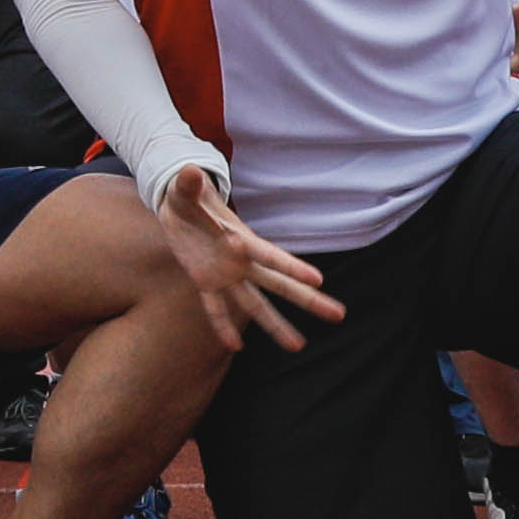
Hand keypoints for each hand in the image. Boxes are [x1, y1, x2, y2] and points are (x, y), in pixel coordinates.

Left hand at [147, 161, 330, 353]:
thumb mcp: (185, 191)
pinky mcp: (206, 283)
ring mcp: (226, 274)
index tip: (318, 279)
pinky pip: (215, 308)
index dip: (292, 267)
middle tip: (339, 315)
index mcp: (240, 238)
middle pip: (277, 284)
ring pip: (254, 304)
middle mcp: (240, 261)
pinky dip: (222, 325)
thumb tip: (188, 171)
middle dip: (307, 299)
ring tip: (298, 346)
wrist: (180, 207)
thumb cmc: (188, 196)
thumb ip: (188, 186)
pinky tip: (234, 347)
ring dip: (274, 324)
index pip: (270, 256)